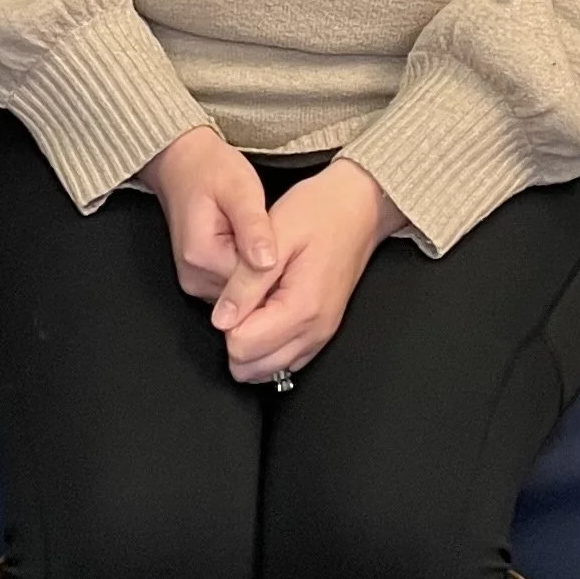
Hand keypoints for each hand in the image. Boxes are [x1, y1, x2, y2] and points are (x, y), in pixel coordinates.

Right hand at [138, 127, 274, 301]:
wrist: (182, 162)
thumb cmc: (212, 170)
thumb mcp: (240, 189)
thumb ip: (254, 226)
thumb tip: (267, 262)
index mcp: (201, 257)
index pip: (251, 282)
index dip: (275, 264)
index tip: (287, 241)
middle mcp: (194, 277)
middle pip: (245, 290)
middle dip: (265, 268)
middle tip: (278, 235)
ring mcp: (195, 280)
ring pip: (240, 289)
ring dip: (256, 269)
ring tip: (264, 237)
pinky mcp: (200, 277)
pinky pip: (232, 283)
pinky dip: (245, 267)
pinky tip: (251, 244)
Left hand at [211, 159, 404, 384]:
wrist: (360, 207)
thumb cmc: (319, 212)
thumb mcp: (276, 234)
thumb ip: (246, 282)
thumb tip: (220, 320)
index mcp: (302, 309)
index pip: (241, 347)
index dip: (226, 319)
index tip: (236, 289)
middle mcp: (314, 333)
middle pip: (250, 368)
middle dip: (235, 336)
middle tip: (243, 296)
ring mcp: (320, 336)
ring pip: (266, 370)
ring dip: (250, 344)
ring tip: (255, 301)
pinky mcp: (322, 333)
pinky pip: (284, 360)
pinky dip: (267, 346)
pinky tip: (267, 311)